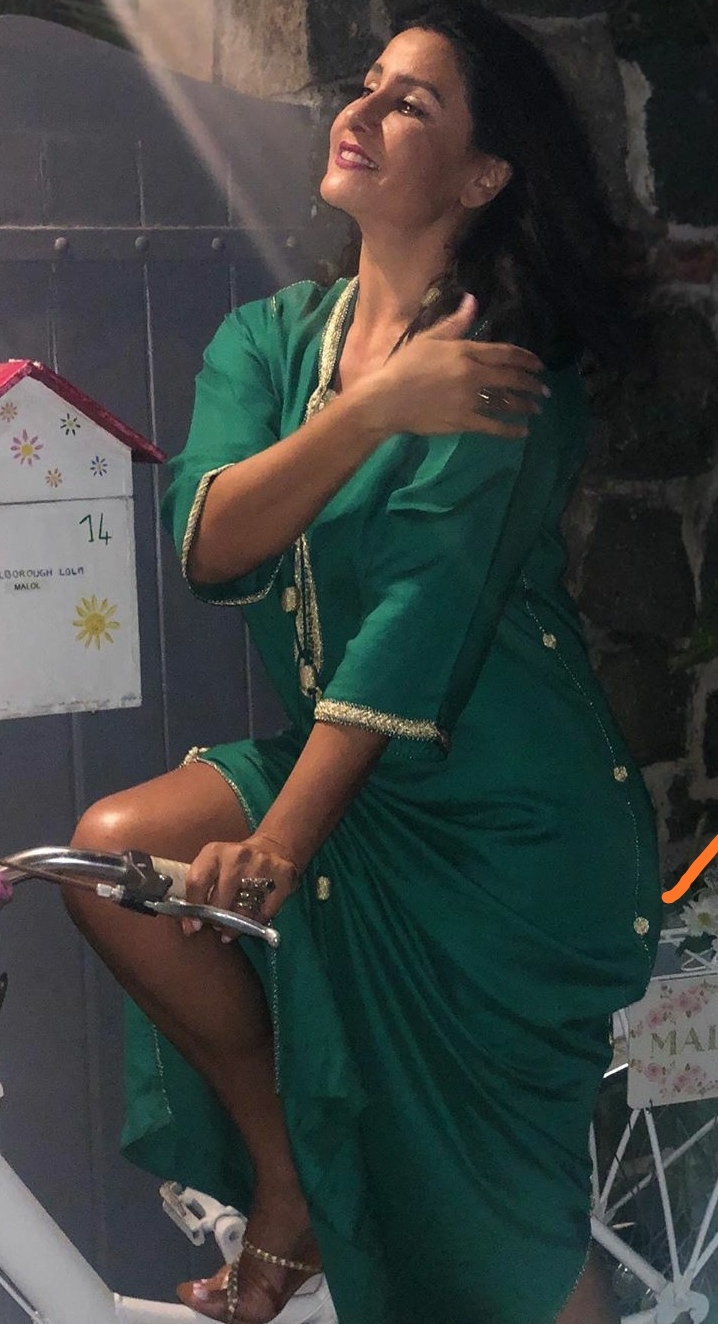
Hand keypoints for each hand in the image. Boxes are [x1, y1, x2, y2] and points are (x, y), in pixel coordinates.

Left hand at [182, 834, 299, 936]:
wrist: (273, 848)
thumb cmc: (235, 864)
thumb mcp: (213, 866)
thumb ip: (199, 890)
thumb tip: (189, 926)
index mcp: (215, 852)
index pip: (197, 881)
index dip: (193, 907)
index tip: (193, 926)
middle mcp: (238, 856)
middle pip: (221, 898)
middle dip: (217, 919)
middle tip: (217, 927)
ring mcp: (262, 865)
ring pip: (244, 908)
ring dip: (236, 926)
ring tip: (231, 931)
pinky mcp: (283, 877)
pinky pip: (266, 911)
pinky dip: (256, 922)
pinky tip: (251, 923)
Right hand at [355, 293, 548, 439]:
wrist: (387, 399)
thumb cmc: (404, 366)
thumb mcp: (427, 339)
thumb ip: (455, 323)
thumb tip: (473, 301)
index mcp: (465, 352)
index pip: (504, 353)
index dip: (525, 358)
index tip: (538, 364)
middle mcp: (472, 375)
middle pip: (510, 378)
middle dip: (531, 383)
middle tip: (544, 389)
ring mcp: (469, 399)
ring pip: (505, 402)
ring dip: (525, 406)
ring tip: (537, 409)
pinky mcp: (464, 421)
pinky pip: (493, 426)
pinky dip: (510, 430)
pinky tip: (523, 432)